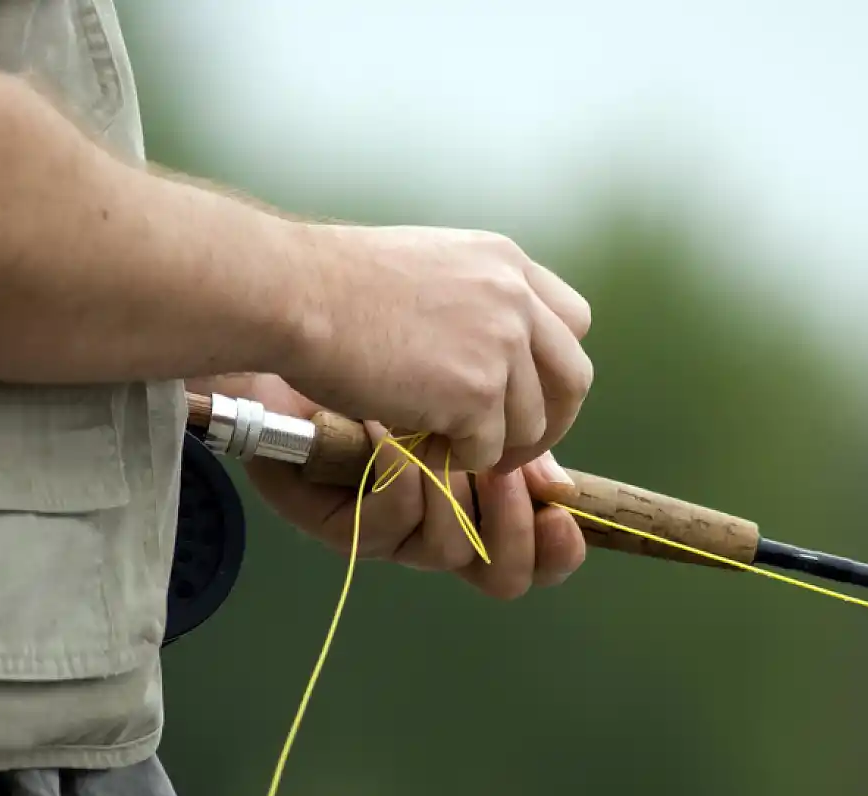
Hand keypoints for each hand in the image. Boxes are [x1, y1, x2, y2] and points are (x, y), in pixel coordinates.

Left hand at [197, 374, 586, 598]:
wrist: (295, 323)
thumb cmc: (387, 339)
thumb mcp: (474, 369)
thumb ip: (525, 419)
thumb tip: (565, 483)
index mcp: (483, 496)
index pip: (538, 552)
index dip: (559, 549)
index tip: (563, 512)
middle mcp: (442, 522)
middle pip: (506, 574)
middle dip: (513, 520)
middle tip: (502, 468)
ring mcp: (393, 529)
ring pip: (450, 550)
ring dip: (452, 493)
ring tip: (434, 436)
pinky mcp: (340, 525)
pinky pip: (391, 523)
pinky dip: (396, 474)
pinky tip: (383, 432)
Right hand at [275, 222, 593, 473]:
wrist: (295, 293)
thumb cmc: (334, 283)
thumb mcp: (425, 267)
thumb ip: (470, 300)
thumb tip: (491, 356)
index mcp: (505, 262)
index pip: (573, 321)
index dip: (552, 366)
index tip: (521, 391)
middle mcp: (515, 299)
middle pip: (573, 379)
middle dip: (550, 422)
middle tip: (511, 449)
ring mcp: (500, 345)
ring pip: (530, 425)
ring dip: (495, 450)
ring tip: (448, 450)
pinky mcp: (476, 391)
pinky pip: (487, 450)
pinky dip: (458, 462)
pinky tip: (421, 450)